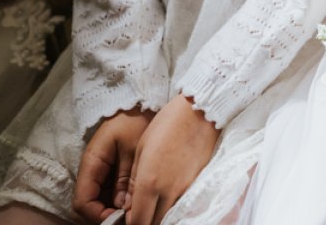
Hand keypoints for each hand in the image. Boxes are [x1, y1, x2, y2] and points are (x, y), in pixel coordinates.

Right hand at [72, 107, 153, 223]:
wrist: (142, 101)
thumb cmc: (137, 120)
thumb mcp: (134, 149)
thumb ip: (127, 179)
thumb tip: (122, 208)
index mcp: (92, 163)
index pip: (82, 202)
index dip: (97, 216)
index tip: (119, 219)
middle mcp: (92, 169)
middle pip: (90, 204)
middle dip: (106, 215)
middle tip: (129, 217)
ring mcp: (101, 170)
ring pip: (100, 200)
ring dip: (113, 208)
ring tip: (133, 210)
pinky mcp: (111, 169)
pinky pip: (110, 191)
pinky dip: (119, 199)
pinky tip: (134, 200)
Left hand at [125, 93, 219, 224]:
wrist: (199, 111)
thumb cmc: (166, 125)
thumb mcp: (142, 150)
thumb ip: (135, 183)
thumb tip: (128, 206)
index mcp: (150, 183)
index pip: (137, 222)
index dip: (130, 223)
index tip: (126, 217)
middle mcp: (169, 192)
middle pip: (154, 224)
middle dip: (144, 221)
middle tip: (138, 210)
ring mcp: (186, 189)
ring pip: (169, 215)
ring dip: (158, 214)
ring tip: (153, 200)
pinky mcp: (197, 184)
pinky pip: (181, 203)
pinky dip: (172, 205)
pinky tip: (168, 191)